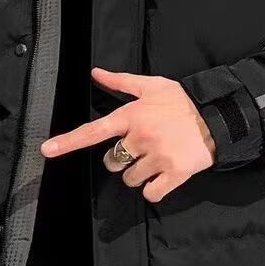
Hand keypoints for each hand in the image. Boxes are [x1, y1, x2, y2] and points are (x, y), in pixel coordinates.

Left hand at [40, 67, 216, 202]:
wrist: (217, 116)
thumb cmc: (182, 101)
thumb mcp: (152, 85)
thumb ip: (121, 81)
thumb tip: (95, 73)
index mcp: (131, 116)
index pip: (93, 130)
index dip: (68, 141)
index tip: (46, 150)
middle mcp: (140, 137)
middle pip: (112, 162)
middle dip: (122, 159)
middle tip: (141, 148)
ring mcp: (157, 157)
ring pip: (130, 179)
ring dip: (139, 173)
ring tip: (157, 158)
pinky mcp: (174, 173)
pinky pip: (151, 193)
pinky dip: (155, 188)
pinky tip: (164, 175)